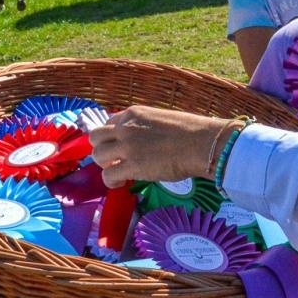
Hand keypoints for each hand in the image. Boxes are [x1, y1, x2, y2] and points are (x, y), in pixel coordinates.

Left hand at [89, 105, 230, 187]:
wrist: (202, 143)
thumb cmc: (191, 132)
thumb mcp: (161, 120)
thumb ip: (145, 127)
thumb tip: (142, 142)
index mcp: (134, 114)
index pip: (109, 123)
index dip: (113, 137)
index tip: (121, 147)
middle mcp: (126, 127)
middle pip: (95, 137)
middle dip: (103, 149)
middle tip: (116, 160)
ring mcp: (127, 146)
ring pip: (97, 156)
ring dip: (106, 166)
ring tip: (120, 172)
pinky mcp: (131, 166)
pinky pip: (107, 176)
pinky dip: (111, 182)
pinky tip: (123, 183)